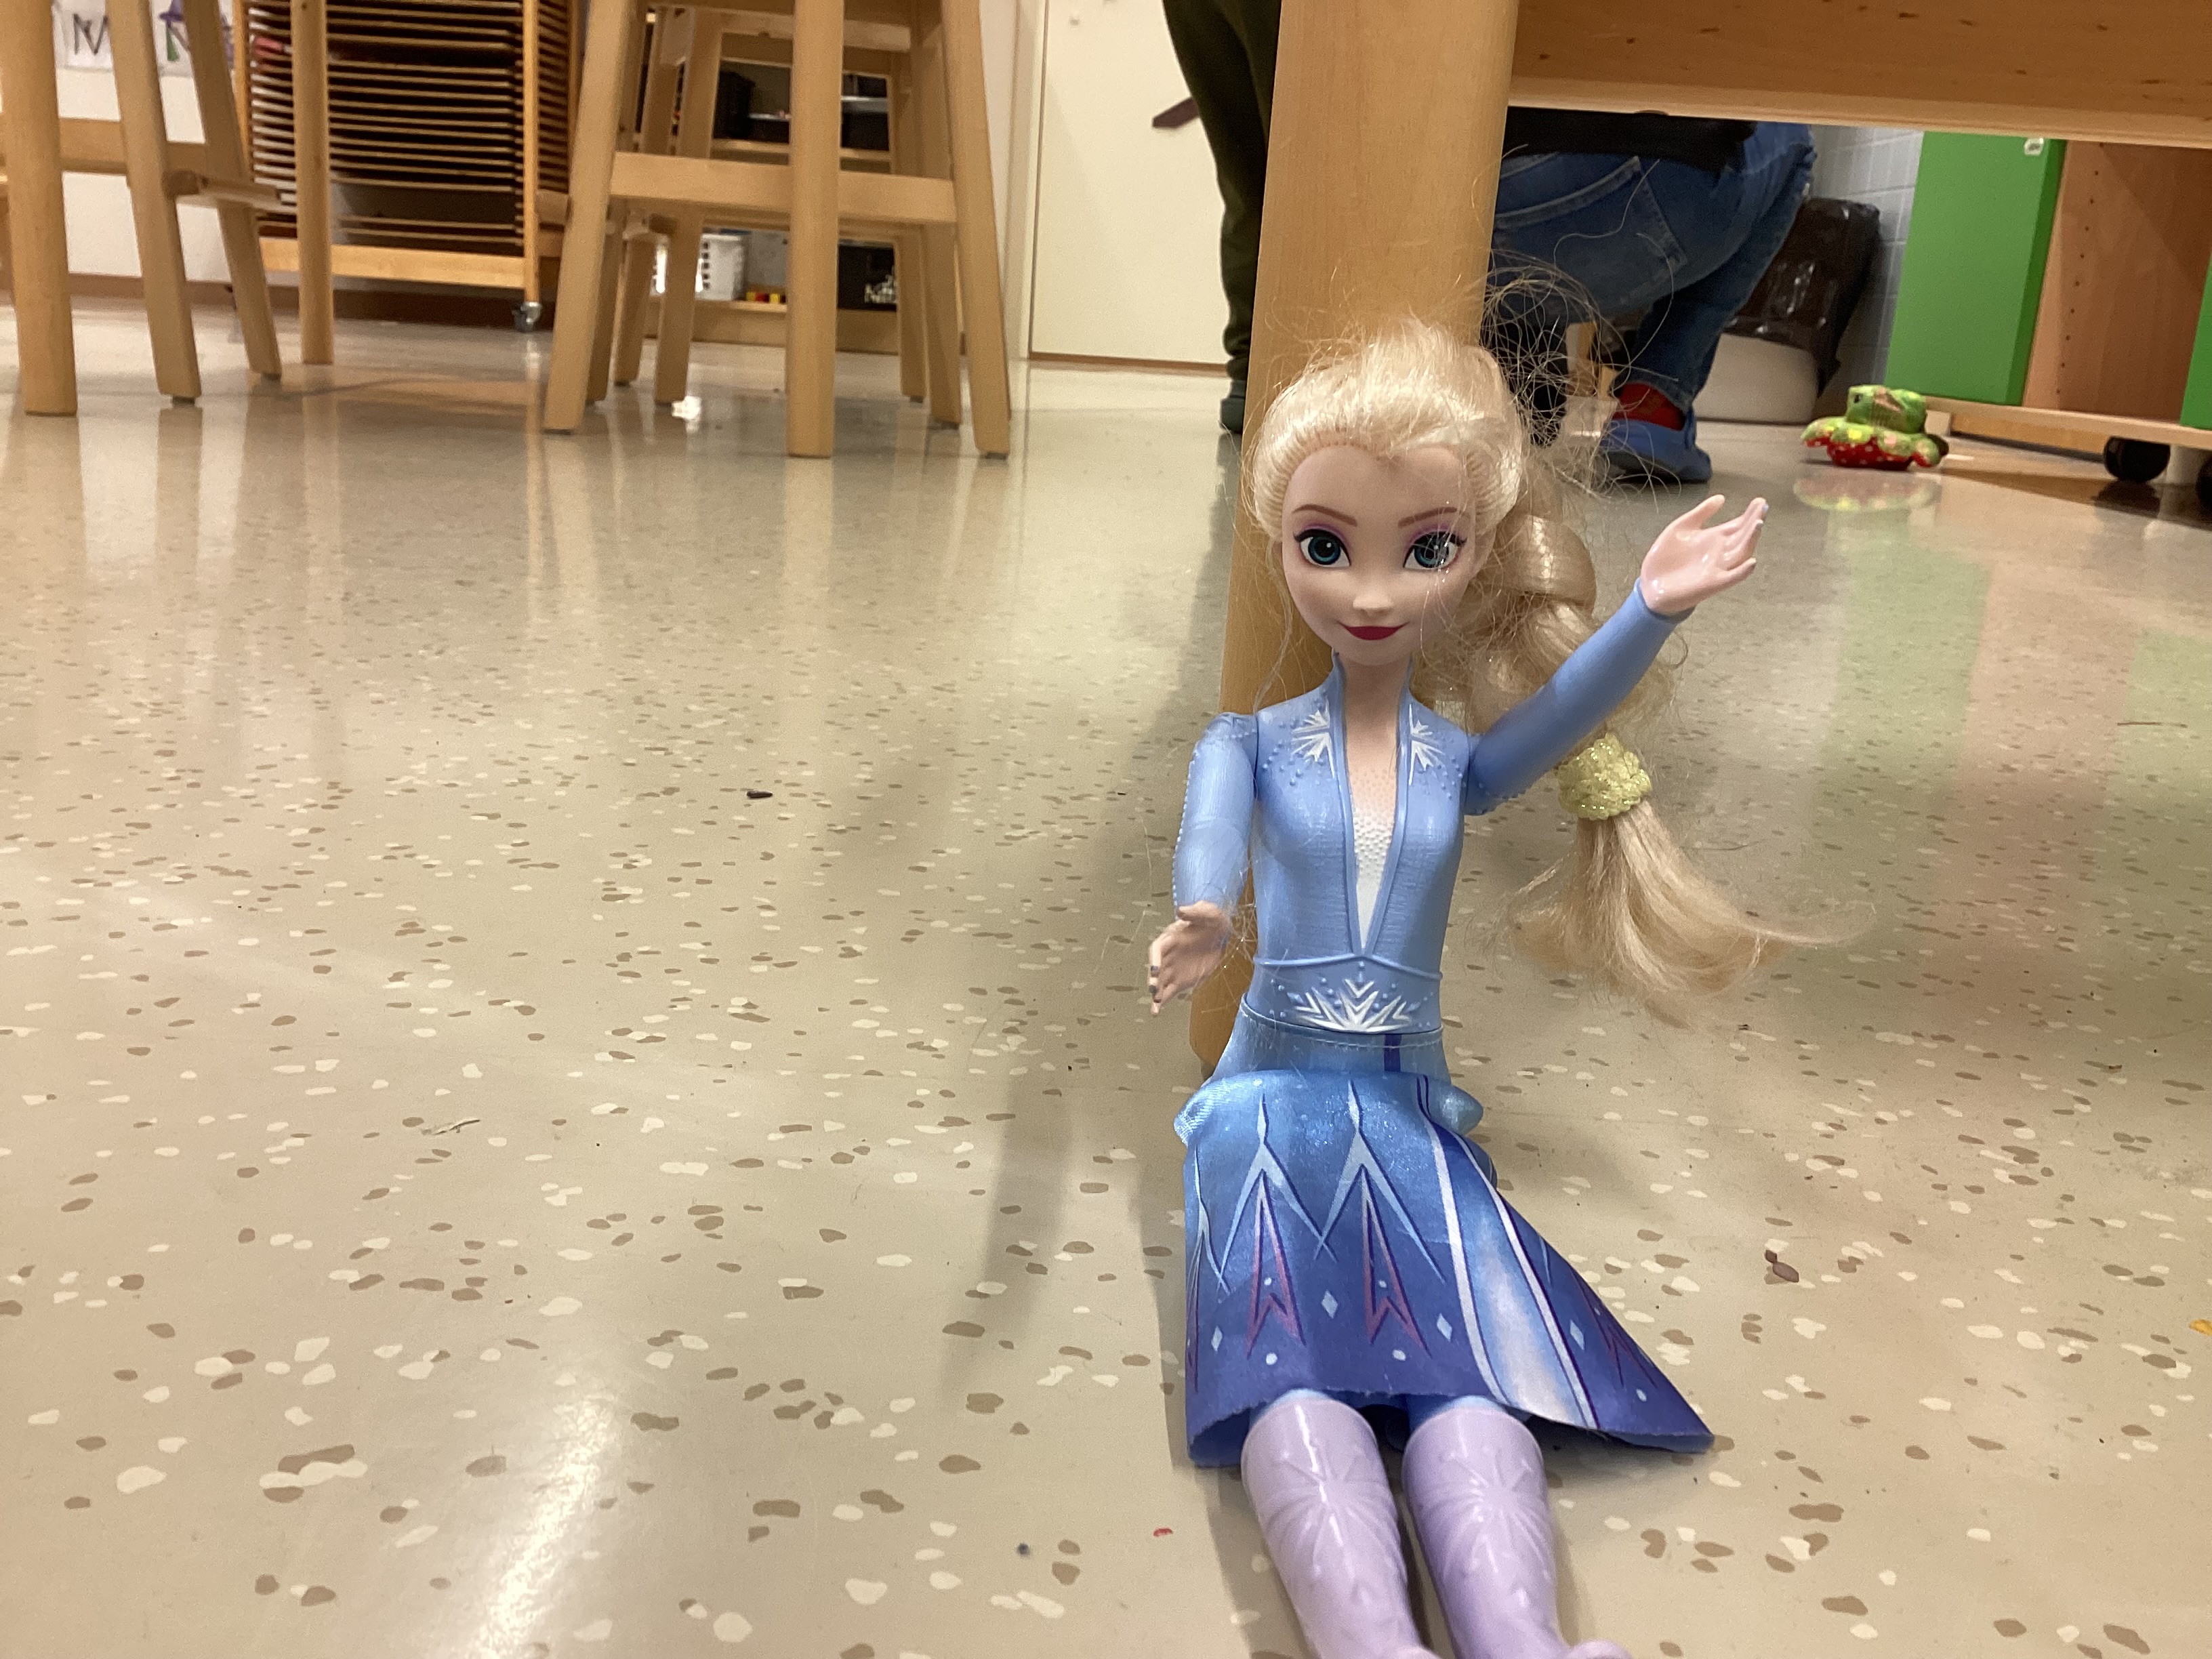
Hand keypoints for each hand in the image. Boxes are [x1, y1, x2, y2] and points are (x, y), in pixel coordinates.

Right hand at [1148, 902, 1230, 1012]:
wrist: (1220, 933)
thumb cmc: (1211, 919)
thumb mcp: (1206, 912)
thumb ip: (1194, 912)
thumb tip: (1180, 911)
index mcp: (1170, 938)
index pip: (1157, 949)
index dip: (1154, 959)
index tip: (1155, 969)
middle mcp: (1168, 955)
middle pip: (1156, 969)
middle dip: (1154, 980)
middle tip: (1154, 990)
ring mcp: (1173, 969)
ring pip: (1161, 983)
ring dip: (1156, 995)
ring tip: (1154, 1009)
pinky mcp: (1181, 980)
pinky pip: (1169, 992)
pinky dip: (1163, 1001)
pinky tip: (1156, 1012)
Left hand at [1636, 494, 1766, 617]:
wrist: (1650, 583)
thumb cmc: (1666, 556)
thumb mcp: (1681, 528)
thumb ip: (1700, 513)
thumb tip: (1721, 497)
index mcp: (1714, 538)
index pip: (1738, 524)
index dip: (1750, 513)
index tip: (1760, 500)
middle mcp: (1720, 552)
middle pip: (1743, 535)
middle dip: (1754, 521)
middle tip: (1764, 506)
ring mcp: (1718, 568)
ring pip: (1741, 553)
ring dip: (1751, 540)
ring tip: (1759, 524)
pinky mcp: (1711, 584)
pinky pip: (1731, 578)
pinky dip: (1742, 571)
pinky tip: (1752, 562)